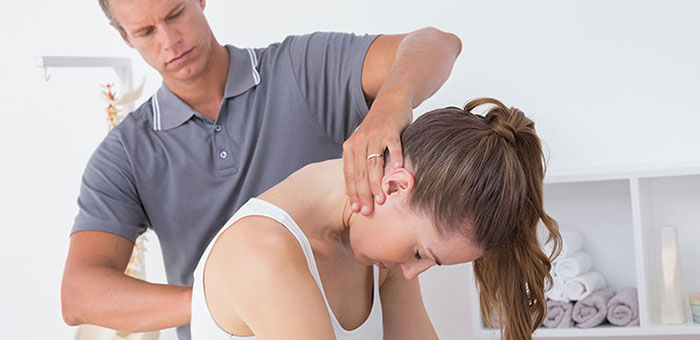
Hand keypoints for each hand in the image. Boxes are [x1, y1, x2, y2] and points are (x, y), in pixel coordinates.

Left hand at [343, 88, 412, 215]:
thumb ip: (362, 163)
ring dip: (377, 182)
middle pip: (360, 172)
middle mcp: (360, 141)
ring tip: (381, 199)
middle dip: (363, 194)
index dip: (353, 193)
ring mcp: (375, 135)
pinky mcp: (390, 129)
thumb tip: (363, 191)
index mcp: (351, 147)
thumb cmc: (379, 128)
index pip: (350, 174)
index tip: (357, 209)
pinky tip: (398, 169)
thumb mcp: (365, 144)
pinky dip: (395, 157)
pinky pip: (393, 145)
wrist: (391, 99)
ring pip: (374, 163)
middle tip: (368, 211)